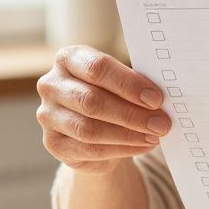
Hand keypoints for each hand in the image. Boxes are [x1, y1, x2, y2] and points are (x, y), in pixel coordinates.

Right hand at [36, 46, 170, 174]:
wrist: (93, 129)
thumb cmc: (111, 96)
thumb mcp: (120, 84)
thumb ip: (133, 86)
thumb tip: (158, 102)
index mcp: (68, 58)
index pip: (97, 67)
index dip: (128, 84)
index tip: (156, 99)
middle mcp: (51, 84)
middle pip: (92, 100)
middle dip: (131, 114)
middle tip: (161, 123)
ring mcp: (47, 115)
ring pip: (89, 129)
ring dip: (128, 134)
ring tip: (154, 136)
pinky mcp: (52, 143)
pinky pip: (89, 149)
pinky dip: (121, 149)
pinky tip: (142, 146)